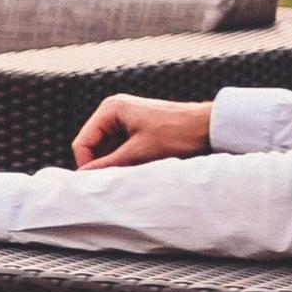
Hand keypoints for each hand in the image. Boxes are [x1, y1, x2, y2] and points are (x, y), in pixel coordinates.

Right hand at [73, 93, 211, 168]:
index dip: (87, 165)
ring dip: (115, 162)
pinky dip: (125, 158)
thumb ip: (108, 164)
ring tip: (130, 172)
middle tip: (116, 180)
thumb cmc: (177, 134)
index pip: (82, 142)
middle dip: (102, 163)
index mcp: (110, 109)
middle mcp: (114, 109)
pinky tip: (138, 166)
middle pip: (93, 144)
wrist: (209, 127)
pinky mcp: (136, 126)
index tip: (99, 183)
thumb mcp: (139, 153)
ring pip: (107, 148)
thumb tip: (84, 177)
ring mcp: (125, 117)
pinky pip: (120, 146)